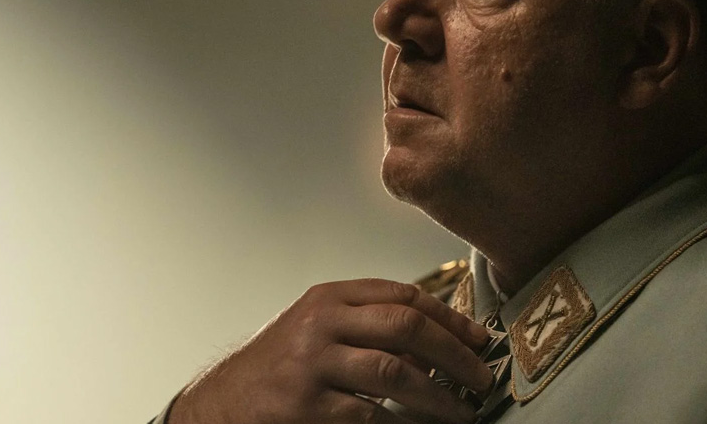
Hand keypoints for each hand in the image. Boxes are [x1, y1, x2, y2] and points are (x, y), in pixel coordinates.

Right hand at [168, 278, 492, 423]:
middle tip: (483, 378)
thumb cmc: (280, 366)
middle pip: (406, 327)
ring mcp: (313, 366)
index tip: (480, 340)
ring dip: (441, 398)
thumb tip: (440, 338)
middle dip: (455, 354)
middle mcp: (321, 324)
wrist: (223, 404)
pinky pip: (373, 418)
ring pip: (397, 374)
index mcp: (329, 298)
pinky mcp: (309, 409)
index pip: (403, 295)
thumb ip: (367, 323)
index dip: (450, 318)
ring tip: (464, 412)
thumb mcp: (317, 327)